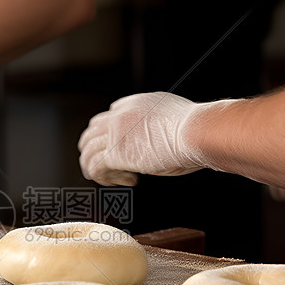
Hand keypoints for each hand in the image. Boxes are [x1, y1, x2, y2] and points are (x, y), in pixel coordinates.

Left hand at [78, 92, 215, 185]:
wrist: (196, 132)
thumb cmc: (195, 130)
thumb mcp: (173, 119)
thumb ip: (159, 126)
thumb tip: (161, 141)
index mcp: (135, 103)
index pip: (110, 115)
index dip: (112, 133)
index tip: (122, 148)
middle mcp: (121, 114)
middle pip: (93, 130)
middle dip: (96, 147)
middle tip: (105, 165)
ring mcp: (115, 132)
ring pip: (88, 149)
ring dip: (96, 166)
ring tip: (108, 178)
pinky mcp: (114, 152)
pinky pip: (95, 167)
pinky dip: (105, 177)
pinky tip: (127, 180)